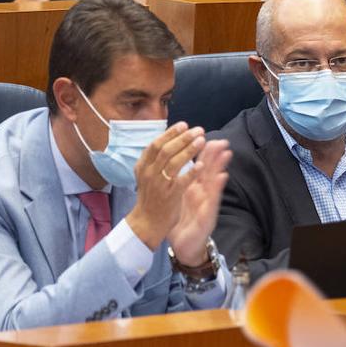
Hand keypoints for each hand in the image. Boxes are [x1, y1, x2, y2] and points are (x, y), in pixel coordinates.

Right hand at [125, 123, 204, 249]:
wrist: (146, 222)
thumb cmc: (149, 196)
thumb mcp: (146, 175)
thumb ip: (153, 159)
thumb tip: (166, 139)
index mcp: (143, 167)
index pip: (156, 145)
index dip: (170, 133)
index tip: (184, 125)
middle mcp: (150, 174)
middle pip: (166, 150)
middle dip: (183, 138)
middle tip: (198, 130)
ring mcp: (160, 184)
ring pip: (175, 163)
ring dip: (189, 150)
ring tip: (202, 140)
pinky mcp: (171, 196)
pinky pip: (182, 181)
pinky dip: (192, 172)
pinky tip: (201, 164)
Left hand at [168, 138, 231, 264]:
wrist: (183, 245)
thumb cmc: (181, 221)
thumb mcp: (179, 198)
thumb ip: (182, 181)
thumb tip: (179, 163)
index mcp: (193, 186)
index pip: (198, 164)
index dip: (202, 150)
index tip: (203, 135)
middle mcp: (201, 192)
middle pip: (208, 169)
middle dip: (215, 154)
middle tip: (222, 139)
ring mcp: (206, 202)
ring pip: (214, 180)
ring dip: (220, 166)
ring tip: (226, 152)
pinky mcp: (207, 214)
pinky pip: (213, 198)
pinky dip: (217, 187)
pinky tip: (222, 176)